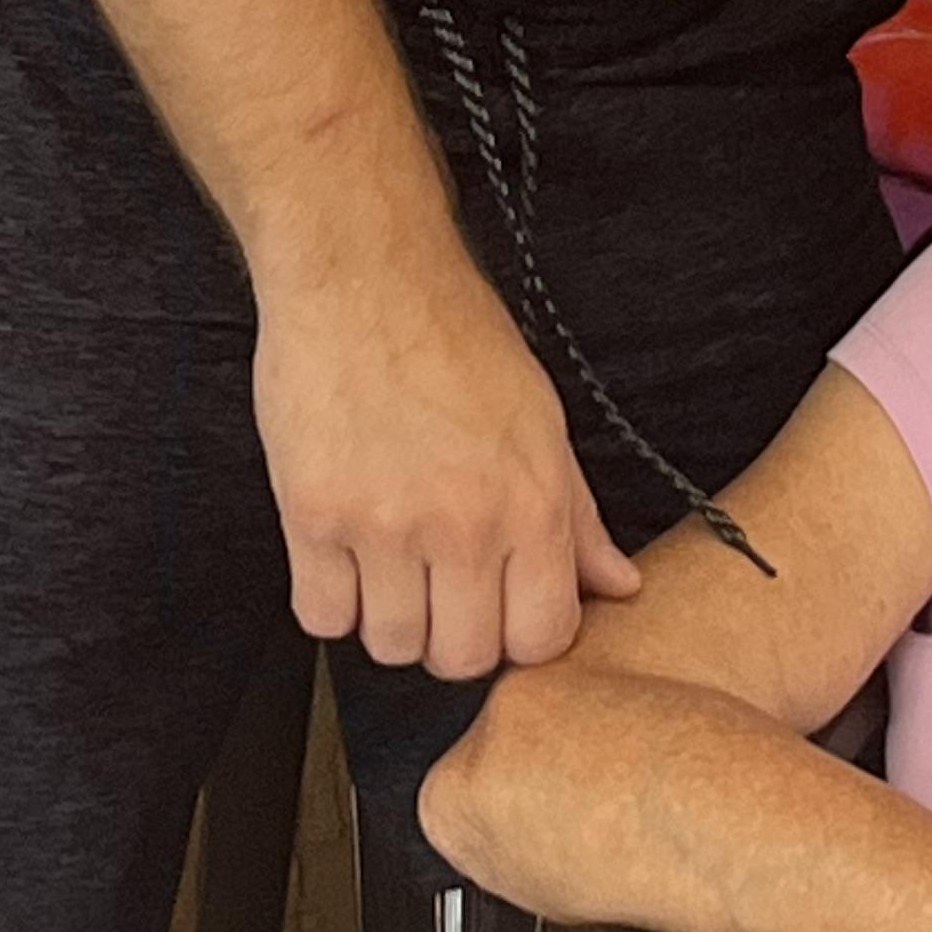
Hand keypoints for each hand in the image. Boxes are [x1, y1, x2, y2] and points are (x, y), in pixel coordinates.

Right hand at [252, 229, 639, 676]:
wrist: (363, 274)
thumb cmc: (454, 334)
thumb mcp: (541, 418)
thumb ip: (578, 517)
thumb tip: (619, 584)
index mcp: (532, 499)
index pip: (543, 637)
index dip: (523, 634)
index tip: (504, 609)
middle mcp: (463, 522)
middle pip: (463, 658)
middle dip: (455, 635)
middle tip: (444, 586)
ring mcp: (384, 525)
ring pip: (390, 647)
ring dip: (391, 618)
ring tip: (392, 561)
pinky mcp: (311, 518)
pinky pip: (322, 618)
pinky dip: (333, 599)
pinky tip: (346, 553)